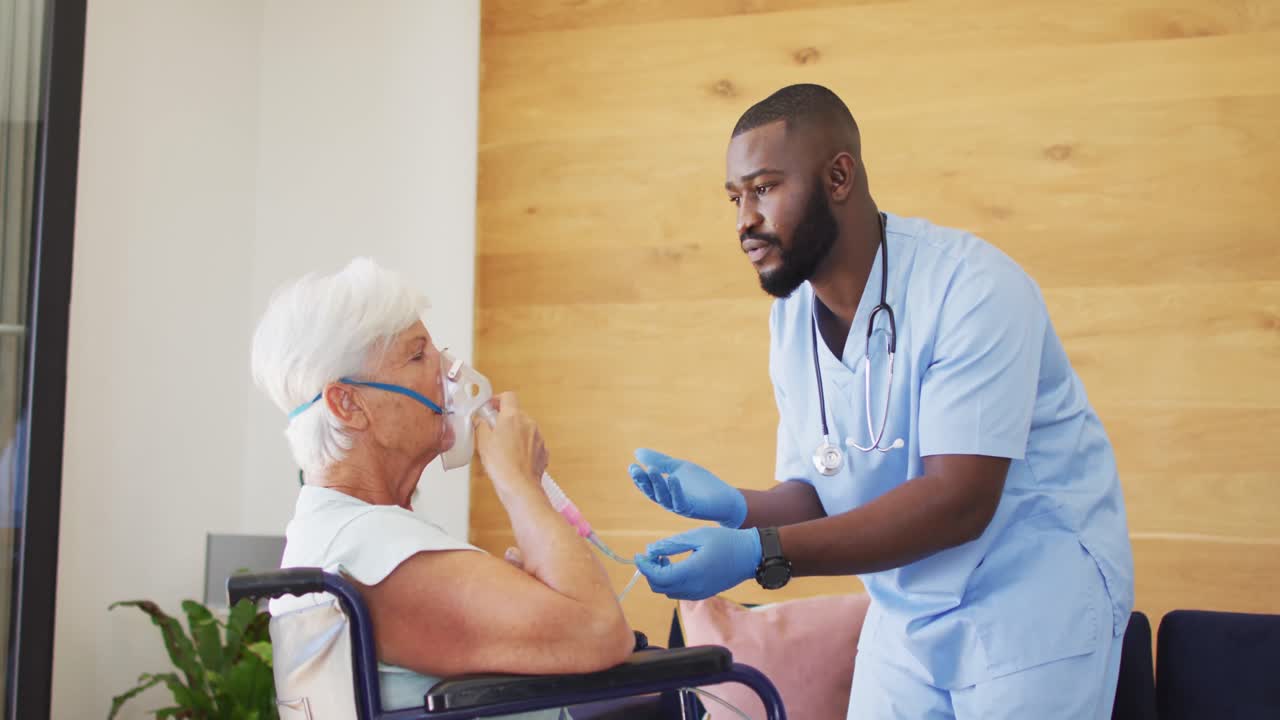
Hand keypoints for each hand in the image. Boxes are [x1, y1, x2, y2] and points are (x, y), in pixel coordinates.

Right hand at [475, 392, 547, 485]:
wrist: (519, 486)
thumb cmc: (501, 465)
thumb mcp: (483, 442)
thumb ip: (481, 426)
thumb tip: (480, 420)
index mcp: (513, 417)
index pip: (508, 396)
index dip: (498, 399)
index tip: (491, 406)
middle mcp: (529, 423)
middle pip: (517, 414)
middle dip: (505, 420)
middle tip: (493, 431)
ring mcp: (538, 437)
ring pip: (525, 429)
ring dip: (515, 434)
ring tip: (503, 449)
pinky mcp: (543, 451)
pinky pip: (532, 444)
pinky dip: (524, 448)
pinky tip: (515, 459)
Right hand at [629, 449, 746, 527]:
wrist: (725, 497)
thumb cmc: (701, 484)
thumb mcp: (678, 467)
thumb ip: (660, 461)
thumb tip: (636, 451)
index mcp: (663, 492)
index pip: (647, 485)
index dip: (638, 477)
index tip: (631, 465)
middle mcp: (668, 501)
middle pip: (652, 492)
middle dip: (643, 480)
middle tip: (635, 468)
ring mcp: (679, 506)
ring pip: (663, 497)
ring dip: (657, 484)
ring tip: (651, 469)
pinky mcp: (692, 509)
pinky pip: (680, 501)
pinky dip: (676, 490)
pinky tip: (673, 477)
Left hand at [633, 526, 761, 600]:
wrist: (750, 555)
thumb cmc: (726, 541)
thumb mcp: (697, 536)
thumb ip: (672, 544)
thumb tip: (650, 550)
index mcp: (692, 571)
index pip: (658, 576)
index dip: (644, 567)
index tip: (638, 555)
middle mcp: (695, 587)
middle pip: (660, 587)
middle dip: (650, 572)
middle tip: (652, 555)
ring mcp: (700, 593)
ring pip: (668, 592)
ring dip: (660, 577)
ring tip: (665, 558)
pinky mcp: (704, 594)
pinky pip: (679, 592)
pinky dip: (671, 581)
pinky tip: (676, 565)